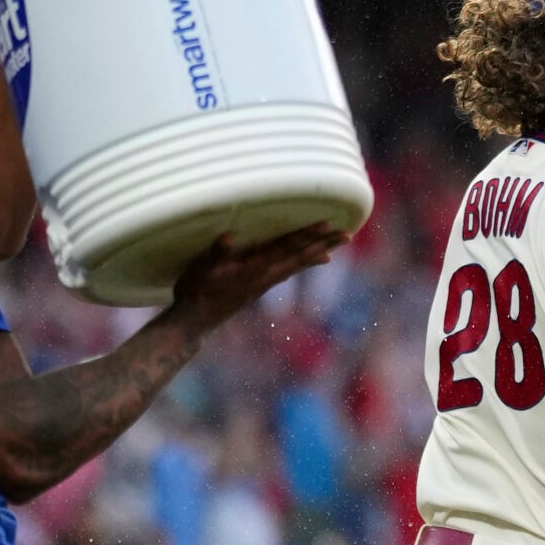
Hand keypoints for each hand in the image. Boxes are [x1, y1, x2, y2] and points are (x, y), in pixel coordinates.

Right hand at [166, 225, 344, 331]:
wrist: (196, 320)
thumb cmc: (197, 290)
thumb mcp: (202, 269)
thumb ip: (217, 253)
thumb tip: (229, 237)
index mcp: (255, 268)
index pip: (286, 247)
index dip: (306, 235)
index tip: (326, 224)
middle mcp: (266, 275)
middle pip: (301, 256)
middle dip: (324, 243)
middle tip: (347, 234)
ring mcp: (266, 282)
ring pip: (299, 263)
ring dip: (319, 251)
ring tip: (338, 244)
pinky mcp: (262, 286)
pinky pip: (290, 269)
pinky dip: (306, 262)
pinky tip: (317, 259)